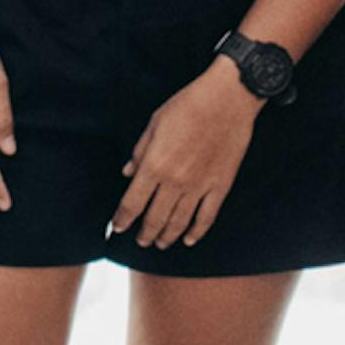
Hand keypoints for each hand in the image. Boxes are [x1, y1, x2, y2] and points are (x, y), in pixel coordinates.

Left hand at [109, 61, 264, 248]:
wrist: (227, 100)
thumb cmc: (187, 105)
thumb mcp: (155, 123)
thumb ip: (140, 152)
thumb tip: (127, 173)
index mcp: (154, 165)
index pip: (132, 202)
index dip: (122, 219)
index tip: (118, 227)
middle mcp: (174, 181)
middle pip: (154, 218)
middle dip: (145, 233)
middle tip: (140, 241)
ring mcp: (199, 186)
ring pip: (179, 222)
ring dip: (167, 236)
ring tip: (160, 244)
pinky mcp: (220, 186)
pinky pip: (206, 217)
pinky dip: (197, 232)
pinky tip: (190, 240)